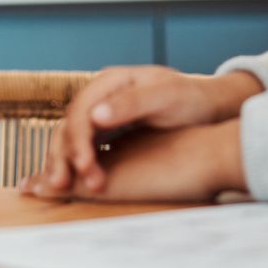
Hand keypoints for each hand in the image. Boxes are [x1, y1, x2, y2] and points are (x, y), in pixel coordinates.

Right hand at [28, 65, 264, 196]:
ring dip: (64, 160)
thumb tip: (95, 116)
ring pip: (70, 135)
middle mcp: (101, 94)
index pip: (82, 110)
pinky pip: (82, 143)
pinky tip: (71, 180)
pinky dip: (73, 161)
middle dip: (64, 154)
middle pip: (70, 123)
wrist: (206, 104)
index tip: (84, 166)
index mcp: (112, 80)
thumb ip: (131, 103)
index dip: (79, 140)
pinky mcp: (106, 127)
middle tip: (62, 185)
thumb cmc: (190, 98)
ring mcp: (102, 110)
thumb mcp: (166, 97)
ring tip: (61, 187)